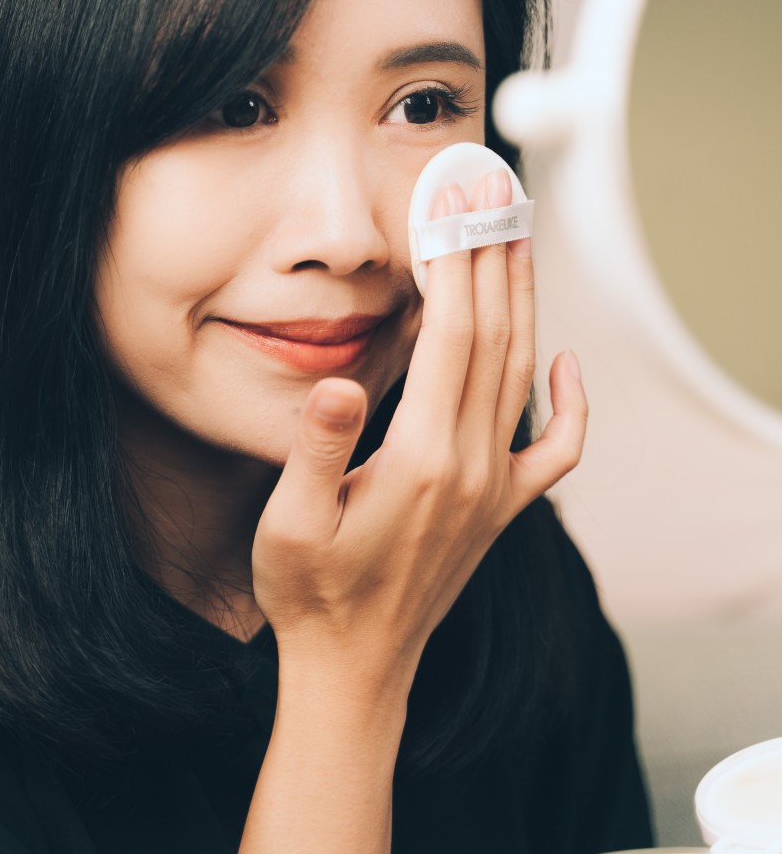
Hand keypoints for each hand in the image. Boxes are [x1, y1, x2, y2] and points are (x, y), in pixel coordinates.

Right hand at [251, 168, 586, 688]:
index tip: (456, 201)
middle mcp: (473, 465)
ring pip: (524, 373)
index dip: (456, 261)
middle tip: (496, 191)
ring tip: (519, 238)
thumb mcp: (288, 522)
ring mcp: (496, 487)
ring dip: (523, 301)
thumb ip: (317, 449)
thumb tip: (342, 382)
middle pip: (498, 338)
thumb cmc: (310, 593)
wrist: (355, 668)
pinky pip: (556, 448)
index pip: (453, 334)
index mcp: (422, 457)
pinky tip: (565, 360)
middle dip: (495, 257)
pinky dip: (571, 401)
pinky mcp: (502, 509)